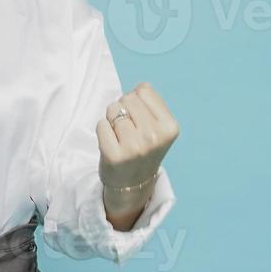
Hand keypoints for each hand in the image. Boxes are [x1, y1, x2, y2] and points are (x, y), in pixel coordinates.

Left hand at [97, 82, 179, 214]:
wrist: (133, 184)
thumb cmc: (143, 148)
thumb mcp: (158, 126)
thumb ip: (150, 103)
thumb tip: (139, 88)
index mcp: (170, 127)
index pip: (143, 90)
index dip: (137, 101)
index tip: (141, 120)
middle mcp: (154, 137)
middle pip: (127, 98)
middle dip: (124, 109)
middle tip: (129, 130)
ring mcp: (134, 147)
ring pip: (112, 109)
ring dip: (112, 120)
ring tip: (121, 137)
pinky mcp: (114, 155)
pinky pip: (101, 124)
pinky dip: (103, 131)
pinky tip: (112, 145)